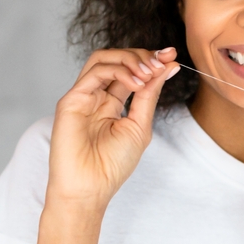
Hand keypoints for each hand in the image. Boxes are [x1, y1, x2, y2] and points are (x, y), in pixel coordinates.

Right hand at [47, 47, 179, 213]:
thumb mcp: (140, 125)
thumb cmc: (113, 164)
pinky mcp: (71, 99)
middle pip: (117, 59)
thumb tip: (168, 67)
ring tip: (149, 72)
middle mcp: (96, 96)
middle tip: (162, 62)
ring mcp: (83, 96)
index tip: (172, 56)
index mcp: (112, 102)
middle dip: (143, 56)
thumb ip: (150, 95)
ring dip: (131, 59)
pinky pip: (95, 72)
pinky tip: (136, 83)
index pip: (131, 71)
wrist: (90, 188)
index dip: (151, 60)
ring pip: (103, 58)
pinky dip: (120, 71)